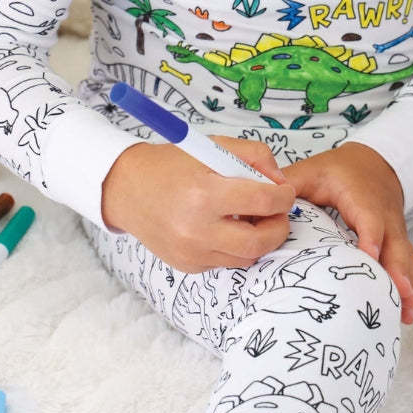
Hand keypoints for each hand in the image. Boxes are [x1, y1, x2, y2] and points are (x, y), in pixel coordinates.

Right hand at [101, 137, 295, 273]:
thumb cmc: (173, 164)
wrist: (128, 189)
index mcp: (204, 193)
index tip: (284, 192)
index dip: (283, 197)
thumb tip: (280, 182)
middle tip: (278, 213)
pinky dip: (235, 247)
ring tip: (252, 219)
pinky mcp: (187, 265)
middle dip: (279, 227)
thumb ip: (255, 157)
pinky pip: (226, 262)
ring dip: (259, 239)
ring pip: (246, 257)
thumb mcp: (214, 147)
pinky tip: (226, 227)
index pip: (263, 201)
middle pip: (259, 241)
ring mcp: (191, 252)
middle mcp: (197, 228)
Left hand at [282, 142, 412, 323]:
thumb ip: (287, 184)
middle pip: (395, 244)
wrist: (374, 163)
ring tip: (405, 314)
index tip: (370, 257)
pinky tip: (407, 310)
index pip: (369, 218)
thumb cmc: (339, 170)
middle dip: (397, 271)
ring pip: (405, 257)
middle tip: (398, 297)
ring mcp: (394, 229)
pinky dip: (409, 286)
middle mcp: (384, 215)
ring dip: (407, 284)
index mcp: (361, 197)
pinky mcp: (397, 241)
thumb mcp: (311, 171)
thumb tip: (260, 203)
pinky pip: (407, 263)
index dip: (371, 238)